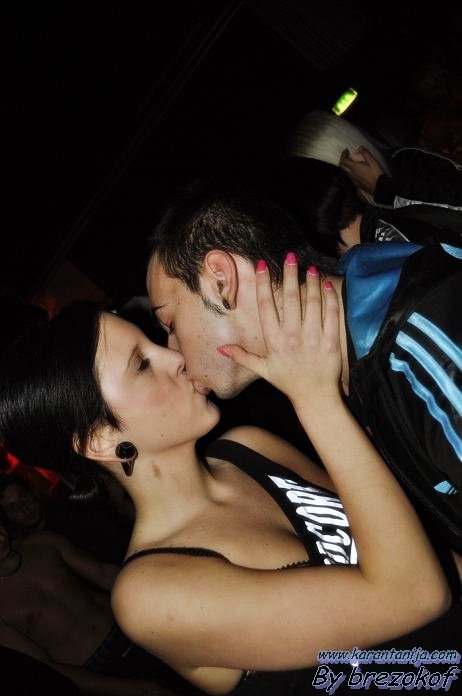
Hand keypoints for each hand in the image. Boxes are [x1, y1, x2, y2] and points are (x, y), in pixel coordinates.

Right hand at [218, 256, 341, 411]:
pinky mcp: (330, 341)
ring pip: (311, 303)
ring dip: (310, 283)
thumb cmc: (288, 382)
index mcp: (273, 341)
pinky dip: (329, 298)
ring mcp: (312, 337)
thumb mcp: (262, 370)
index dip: (263, 284)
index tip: (262, 266)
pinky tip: (326, 285)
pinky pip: (330, 314)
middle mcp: (292, 336)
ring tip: (308, 268)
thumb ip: (242, 356)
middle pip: (290, 299)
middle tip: (290, 257)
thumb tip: (221, 348)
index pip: (266, 306)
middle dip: (289, 275)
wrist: (315, 396)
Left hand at [340, 146, 383, 195]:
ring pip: (347, 173)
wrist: (380, 187)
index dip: (343, 155)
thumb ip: (365, 153)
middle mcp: (352, 175)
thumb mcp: (372, 161)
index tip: (346, 151)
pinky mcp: (357, 185)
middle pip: (343, 167)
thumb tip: (360, 148)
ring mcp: (354, 181)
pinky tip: (359, 171)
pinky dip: (353, 172)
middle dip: (345, 161)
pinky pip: (352, 177)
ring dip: (349, 167)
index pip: (343, 161)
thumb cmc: (376, 174)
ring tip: (355, 163)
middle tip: (349, 156)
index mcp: (354, 168)